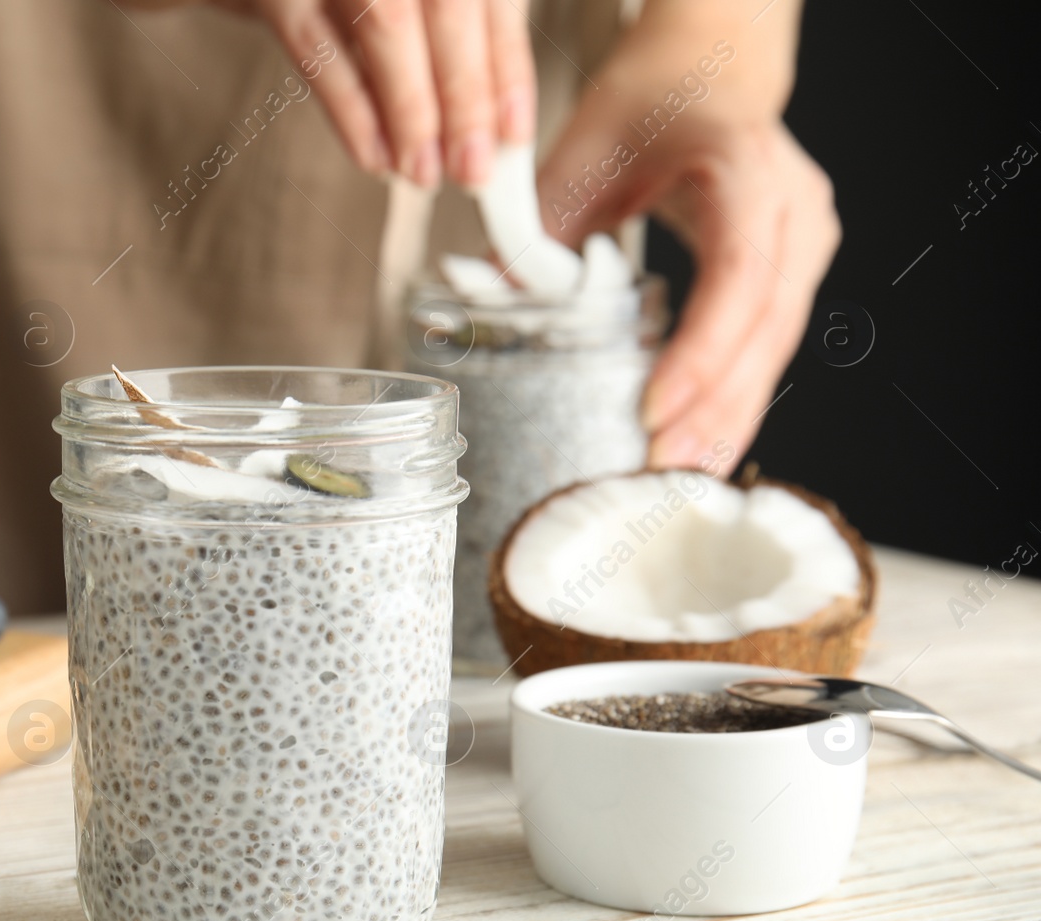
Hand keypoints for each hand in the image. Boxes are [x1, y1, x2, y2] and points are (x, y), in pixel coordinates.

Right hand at [126, 0, 536, 186]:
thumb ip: (440, 30)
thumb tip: (486, 118)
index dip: (504, 66)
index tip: (510, 134)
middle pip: (447, 6)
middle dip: (466, 97)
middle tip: (473, 170)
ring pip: (389, 23)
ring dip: (412, 110)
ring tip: (423, 174)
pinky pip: (316, 49)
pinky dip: (350, 109)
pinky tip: (373, 157)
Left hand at [536, 8, 838, 469]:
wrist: (707, 73)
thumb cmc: (648, 107)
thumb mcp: (582, 157)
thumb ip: (540, 231)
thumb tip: (483, 297)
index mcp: (747, 169)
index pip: (738, 274)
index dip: (701, 351)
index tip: (654, 409)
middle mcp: (794, 210)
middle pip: (765, 328)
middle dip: (713, 408)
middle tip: (661, 471)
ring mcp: (805, 244)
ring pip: (775, 348)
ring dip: (728, 417)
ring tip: (680, 478)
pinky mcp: (794, 275)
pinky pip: (768, 348)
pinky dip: (733, 398)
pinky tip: (702, 446)